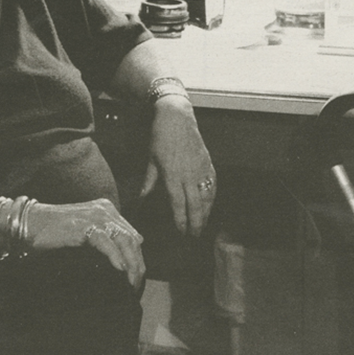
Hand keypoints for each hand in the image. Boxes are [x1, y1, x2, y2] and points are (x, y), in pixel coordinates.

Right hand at [22, 198, 144, 287]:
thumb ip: (103, 242)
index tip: (137, 280)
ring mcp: (95, 216)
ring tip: (131, 283)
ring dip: (131, 263)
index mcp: (107, 211)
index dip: (138, 258)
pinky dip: (115, 256)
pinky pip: (105, 241)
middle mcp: (104, 210)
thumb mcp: (84, 236)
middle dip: (138, 264)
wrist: (29, 224)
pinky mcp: (83, 225)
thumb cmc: (53, 234)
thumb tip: (123, 263)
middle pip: (131, 238)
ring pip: (123, 240)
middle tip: (136, 287)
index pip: (131, 235)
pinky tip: (120, 269)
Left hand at [140, 96, 215, 236]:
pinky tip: (210, 206)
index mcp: (172, 174)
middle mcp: (188, 174)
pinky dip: (212, 198)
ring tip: (203, 226)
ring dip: (205, 213)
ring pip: (206, 197)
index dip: (180, 219)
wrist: (177, 117)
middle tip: (194, 236)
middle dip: (196, 222)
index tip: (181, 232)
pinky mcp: (208, 163)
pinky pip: (212, 185)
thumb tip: (141, 199)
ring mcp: (201, 168)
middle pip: (195, 204)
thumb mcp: (151, 160)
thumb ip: (149, 181)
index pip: (178, 203)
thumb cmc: (160, 137)